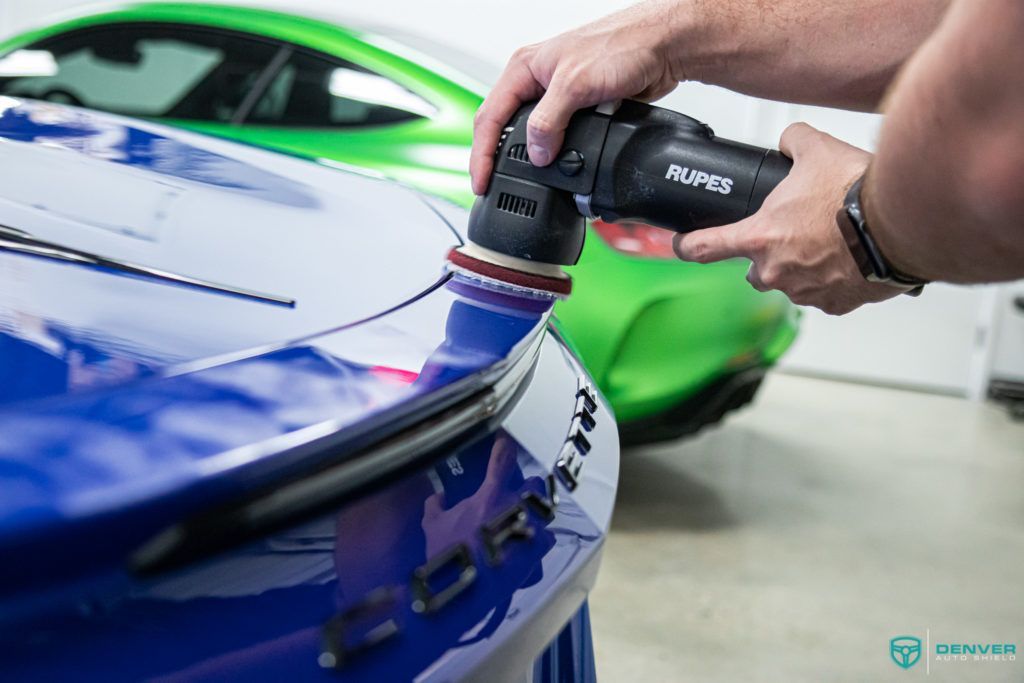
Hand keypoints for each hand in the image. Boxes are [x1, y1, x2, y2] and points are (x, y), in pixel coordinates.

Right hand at [469, 2, 682, 193]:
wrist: (662, 47)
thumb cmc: (620, 45)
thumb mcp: (574, 84)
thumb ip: (548, 121)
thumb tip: (536, 154)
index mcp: (524, 68)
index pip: (490, 116)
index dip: (482, 153)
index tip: (481, 181)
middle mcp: (537, 82)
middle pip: (506, 128)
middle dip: (499, 159)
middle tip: (495, 187)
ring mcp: (558, 96)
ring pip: (534, 136)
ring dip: (533, 158)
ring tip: (525, 183)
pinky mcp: (580, 109)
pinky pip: (560, 138)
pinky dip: (560, 154)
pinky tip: (559, 168)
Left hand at [673, 123, 901, 314]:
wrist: (900, 224)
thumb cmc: (856, 194)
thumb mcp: (816, 149)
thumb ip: (792, 142)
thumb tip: (789, 141)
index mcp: (759, 238)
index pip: (704, 247)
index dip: (686, 246)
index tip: (680, 245)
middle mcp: (776, 271)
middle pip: (753, 270)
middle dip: (766, 254)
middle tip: (790, 233)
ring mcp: (805, 292)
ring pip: (790, 282)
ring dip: (802, 266)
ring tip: (828, 240)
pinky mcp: (835, 305)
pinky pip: (824, 294)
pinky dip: (833, 279)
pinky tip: (849, 257)